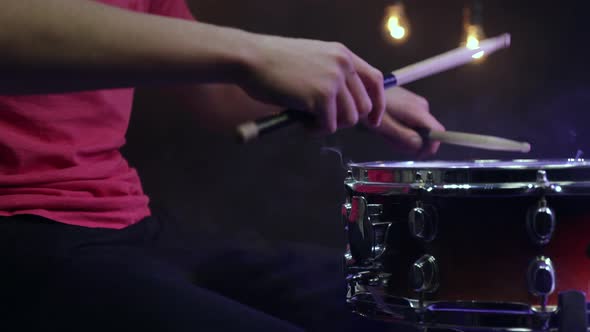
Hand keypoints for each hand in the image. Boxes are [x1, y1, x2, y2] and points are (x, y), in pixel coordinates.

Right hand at [240, 34, 384, 133]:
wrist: (251, 59)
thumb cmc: (273, 63)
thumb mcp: (313, 61)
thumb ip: (332, 76)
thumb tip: (343, 106)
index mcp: (342, 54)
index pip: (375, 80)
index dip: (377, 103)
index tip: (373, 119)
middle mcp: (343, 65)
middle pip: (364, 106)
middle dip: (345, 119)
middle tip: (323, 121)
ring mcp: (334, 80)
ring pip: (349, 119)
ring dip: (329, 126)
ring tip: (308, 120)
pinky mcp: (321, 97)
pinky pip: (329, 126)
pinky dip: (315, 130)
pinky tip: (301, 122)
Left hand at [367, 87, 444, 157]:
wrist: (363, 88)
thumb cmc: (371, 108)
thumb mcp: (385, 126)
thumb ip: (404, 136)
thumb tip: (421, 146)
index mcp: (418, 111)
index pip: (438, 132)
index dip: (431, 147)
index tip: (416, 155)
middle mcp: (423, 106)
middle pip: (428, 133)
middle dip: (412, 142)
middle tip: (392, 141)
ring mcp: (417, 103)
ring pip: (419, 128)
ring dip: (406, 136)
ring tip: (387, 132)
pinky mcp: (411, 103)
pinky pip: (413, 122)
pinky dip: (403, 128)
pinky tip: (389, 126)